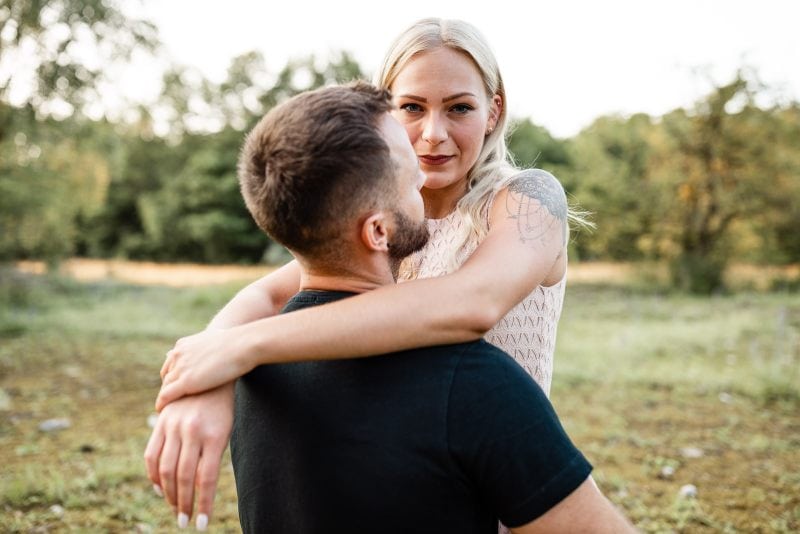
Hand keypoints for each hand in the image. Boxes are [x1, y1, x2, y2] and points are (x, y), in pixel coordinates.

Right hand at [144, 383, 234, 529]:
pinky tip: (159, 488)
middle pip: (184, 477)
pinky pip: (151, 454)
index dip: (204, 504)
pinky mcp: (161, 421)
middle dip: (183, 503)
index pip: (206, 479)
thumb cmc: (223, 408)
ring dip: (168, 493)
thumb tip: (197, 491)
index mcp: (214, 435)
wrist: (210, 374)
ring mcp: (174, 425)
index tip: (202, 524)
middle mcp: (192, 431)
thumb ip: (210, 458)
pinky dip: (153, 474)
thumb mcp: (224, 430)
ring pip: (165, 469)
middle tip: (184, 520)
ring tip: (174, 507)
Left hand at [157, 327, 250, 410]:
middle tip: (172, 401)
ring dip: (164, 398)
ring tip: (166, 410)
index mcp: (183, 345)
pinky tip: (162, 411)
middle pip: (166, 376)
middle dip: (168, 388)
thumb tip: (215, 342)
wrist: (244, 345)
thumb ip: (209, 345)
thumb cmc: (238, 343)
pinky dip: (161, 404)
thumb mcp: (217, 339)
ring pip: (165, 387)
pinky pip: (165, 395)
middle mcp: (178, 355)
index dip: (174, 377)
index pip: (171, 364)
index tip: (177, 388)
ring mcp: (181, 368)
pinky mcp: (186, 382)